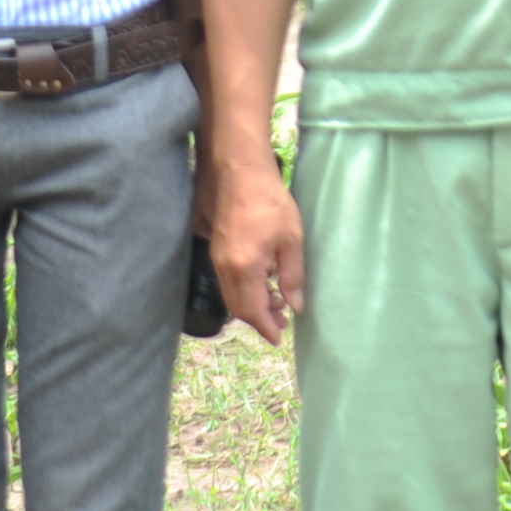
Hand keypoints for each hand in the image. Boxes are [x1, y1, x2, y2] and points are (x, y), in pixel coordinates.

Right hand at [206, 151, 303, 347]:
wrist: (240, 171)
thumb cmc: (269, 202)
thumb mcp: (291, 241)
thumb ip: (292, 277)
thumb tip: (294, 305)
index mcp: (245, 269)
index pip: (252, 311)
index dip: (266, 328)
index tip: (278, 338)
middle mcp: (225, 267)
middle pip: (238, 308)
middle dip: (259, 319)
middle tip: (282, 321)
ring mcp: (217, 257)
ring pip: (231, 294)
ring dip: (252, 304)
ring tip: (276, 301)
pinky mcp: (216, 247)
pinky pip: (227, 279)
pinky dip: (244, 289)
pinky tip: (262, 280)